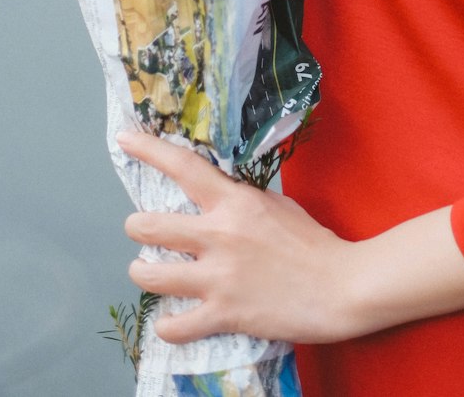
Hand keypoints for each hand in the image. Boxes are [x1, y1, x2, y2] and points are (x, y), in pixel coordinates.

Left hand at [119, 130, 356, 345]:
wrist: (339, 286)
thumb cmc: (312, 242)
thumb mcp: (276, 205)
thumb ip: (240, 200)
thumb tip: (215, 195)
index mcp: (235, 201)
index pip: (183, 166)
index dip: (148, 149)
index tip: (124, 138)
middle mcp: (219, 235)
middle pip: (148, 225)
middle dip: (136, 227)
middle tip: (140, 230)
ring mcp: (218, 277)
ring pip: (149, 275)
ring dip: (142, 271)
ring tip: (146, 270)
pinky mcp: (223, 314)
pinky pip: (174, 325)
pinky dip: (167, 325)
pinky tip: (170, 320)